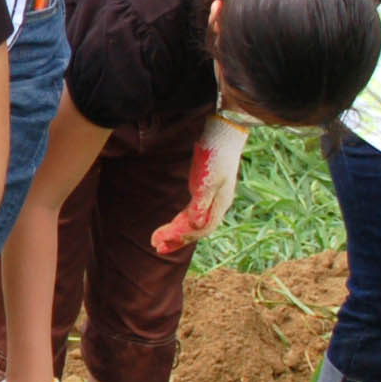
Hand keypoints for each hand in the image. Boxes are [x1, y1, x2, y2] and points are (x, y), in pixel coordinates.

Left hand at [150, 118, 247, 255]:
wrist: (223, 135)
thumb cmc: (215, 156)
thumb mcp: (207, 180)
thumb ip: (201, 204)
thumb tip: (197, 226)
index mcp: (218, 204)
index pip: (198, 229)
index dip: (178, 237)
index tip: (158, 240)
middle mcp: (217, 205)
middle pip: (196, 230)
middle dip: (176, 240)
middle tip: (156, 246)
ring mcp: (213, 199)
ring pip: (195, 222)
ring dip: (178, 233)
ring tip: (161, 241)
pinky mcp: (207, 191)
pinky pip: (194, 212)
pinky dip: (183, 221)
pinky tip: (175, 224)